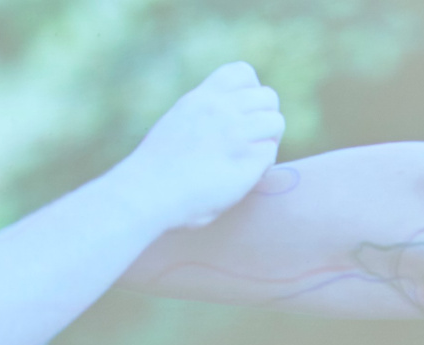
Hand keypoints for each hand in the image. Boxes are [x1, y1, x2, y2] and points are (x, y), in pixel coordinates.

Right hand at [121, 63, 285, 230]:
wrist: (146, 193)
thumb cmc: (157, 169)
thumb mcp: (178, 122)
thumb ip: (204, 116)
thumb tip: (227, 123)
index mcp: (201, 98)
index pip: (243, 72)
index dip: (251, 92)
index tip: (241, 115)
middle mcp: (220, 109)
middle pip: (268, 98)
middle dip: (264, 119)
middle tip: (250, 144)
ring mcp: (235, 134)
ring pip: (276, 123)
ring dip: (268, 142)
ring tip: (250, 160)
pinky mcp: (245, 161)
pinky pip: (270, 153)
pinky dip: (263, 166)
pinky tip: (245, 178)